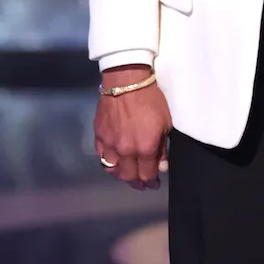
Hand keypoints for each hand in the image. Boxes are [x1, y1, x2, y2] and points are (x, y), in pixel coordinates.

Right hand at [94, 67, 172, 189]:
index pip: (146, 175)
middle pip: (128, 177)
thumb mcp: (165, 123)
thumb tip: (161, 167)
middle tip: (142, 183)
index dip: (151, 183)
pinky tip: (115, 158)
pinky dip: (109, 160)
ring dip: (121, 174)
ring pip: (112, 169)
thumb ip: (162, 148)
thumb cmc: (151, 99)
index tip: (154, 184)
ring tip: (128, 173)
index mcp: (144, 148)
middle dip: (136, 182)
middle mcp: (125, 150)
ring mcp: (109, 143)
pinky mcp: (98, 134)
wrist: (126, 79)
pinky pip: (101, 155)